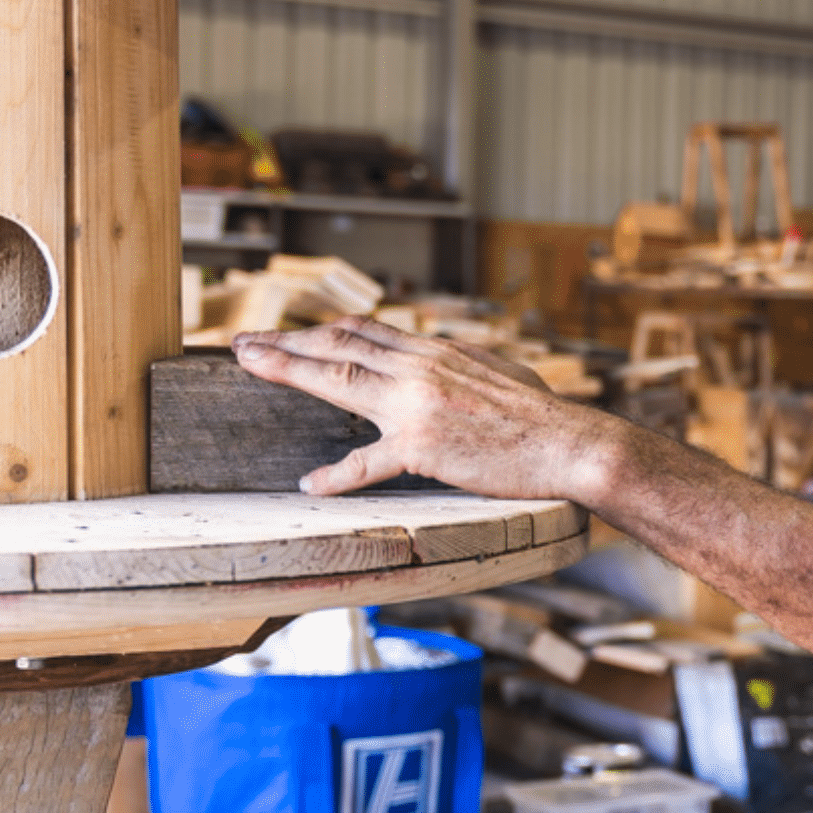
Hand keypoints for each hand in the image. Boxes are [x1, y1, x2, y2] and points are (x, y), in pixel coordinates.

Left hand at [232, 318, 619, 500]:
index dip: (321, 328)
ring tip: (250, 365)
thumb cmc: (543, 416)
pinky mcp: (424, 447)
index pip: (367, 329)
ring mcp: (418, 405)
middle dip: (286, 340)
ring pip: (339, 377)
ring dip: (288, 368)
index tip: (291, 331)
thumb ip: (461, 367)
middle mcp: (421, 368)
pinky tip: (310, 483)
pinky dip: (335, 474)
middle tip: (243, 342)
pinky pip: (367, 461)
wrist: (569, 442)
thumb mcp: (497, 373)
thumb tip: (449, 364)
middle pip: (339, 343)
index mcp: (438, 352)